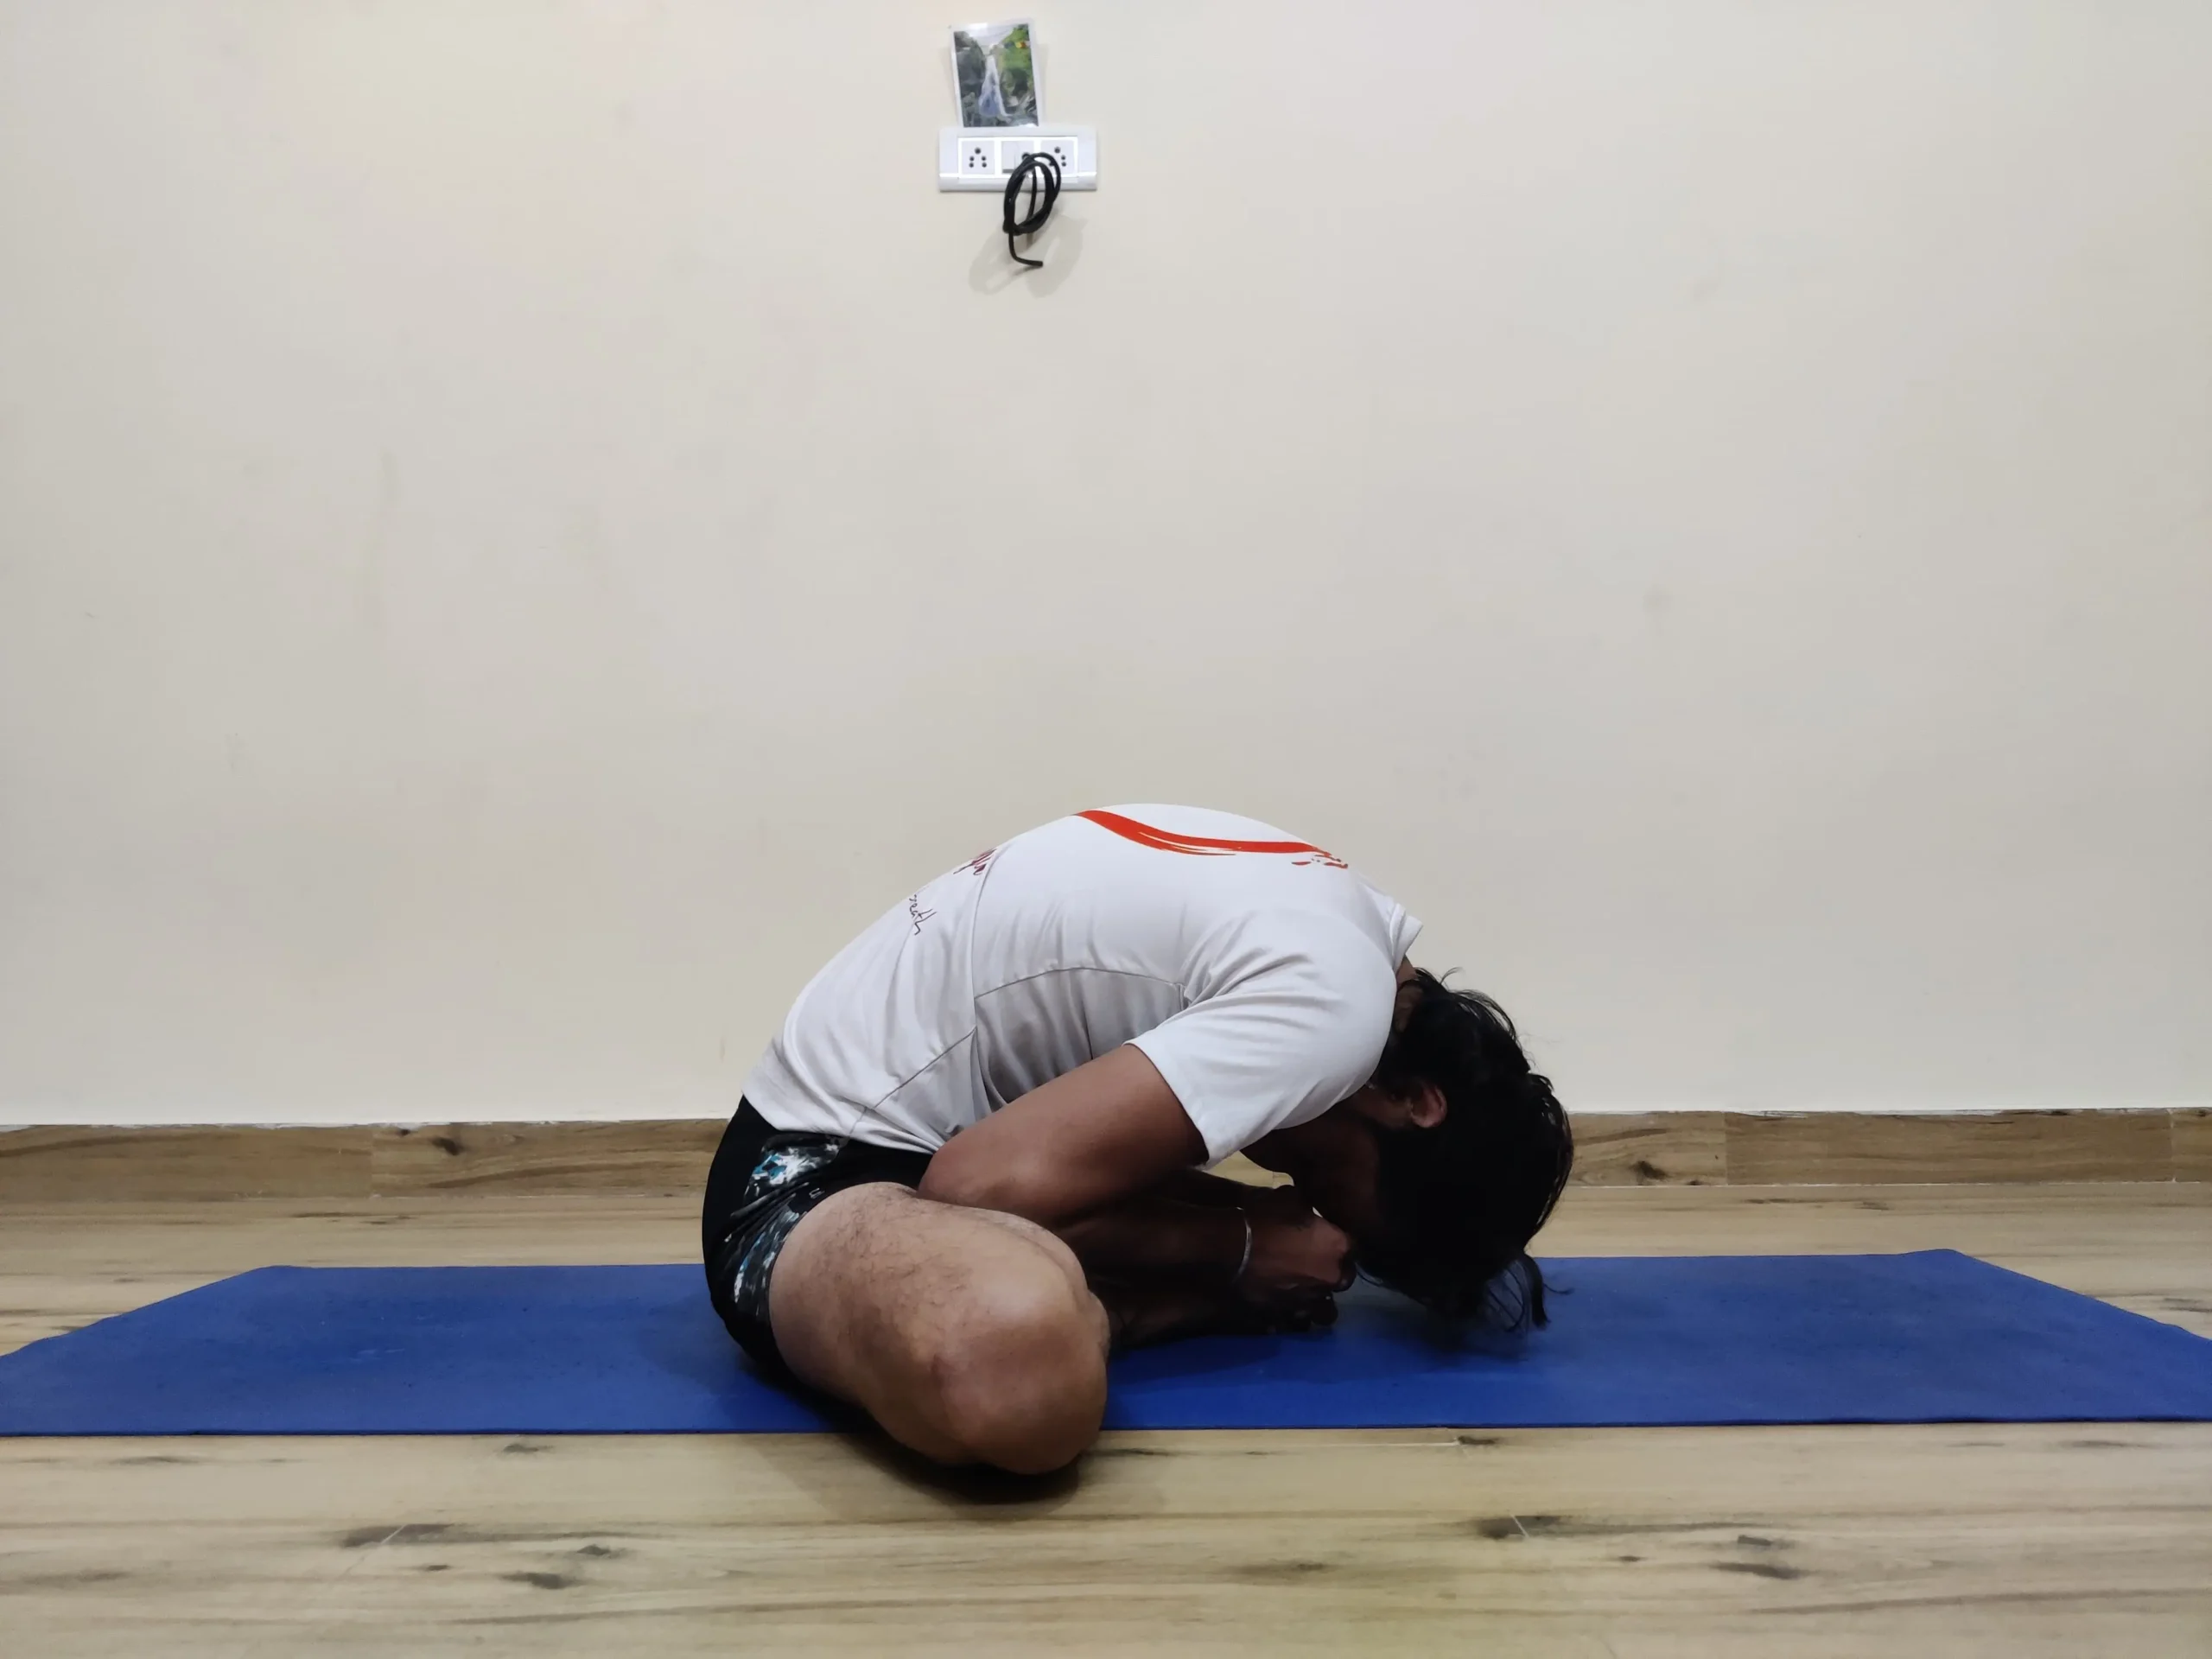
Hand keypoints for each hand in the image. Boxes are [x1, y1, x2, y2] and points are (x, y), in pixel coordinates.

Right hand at [1236, 1197, 1353, 1321]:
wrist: (1234, 1246)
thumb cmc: (1266, 1217)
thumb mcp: (1290, 1197)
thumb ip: (1308, 1207)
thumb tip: (1308, 1209)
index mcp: (1338, 1246)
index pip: (1352, 1245)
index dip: (1339, 1241)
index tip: (1326, 1236)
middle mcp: (1332, 1275)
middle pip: (1345, 1276)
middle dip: (1334, 1270)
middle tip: (1316, 1260)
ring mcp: (1312, 1297)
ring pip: (1326, 1303)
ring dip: (1319, 1295)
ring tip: (1304, 1286)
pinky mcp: (1291, 1311)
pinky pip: (1300, 1313)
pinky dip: (1296, 1307)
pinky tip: (1285, 1297)